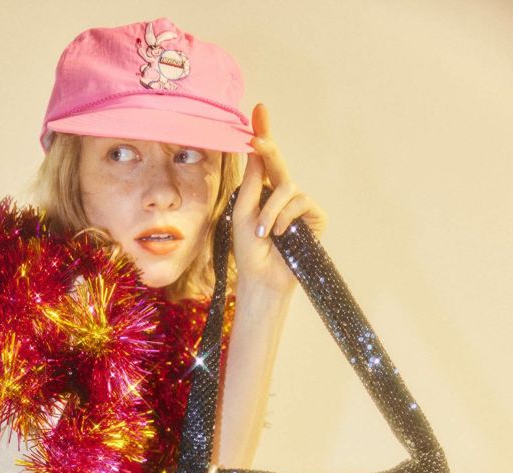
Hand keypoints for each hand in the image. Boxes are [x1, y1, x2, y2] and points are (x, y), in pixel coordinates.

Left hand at [232, 103, 327, 295]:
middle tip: (258, 139)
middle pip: (278, 163)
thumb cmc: (249, 250)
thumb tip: (256, 147)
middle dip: (269, 149)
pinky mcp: (315, 217)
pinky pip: (300, 202)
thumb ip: (251, 181)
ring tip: (262, 231)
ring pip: (287, 188)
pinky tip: (278, 234)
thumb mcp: (242, 212)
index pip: (264, 160)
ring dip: (270, 210)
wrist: (262, 278)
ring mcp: (300, 206)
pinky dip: (284, 217)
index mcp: (263, 192)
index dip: (264, 134)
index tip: (259, 110)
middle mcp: (283, 195)